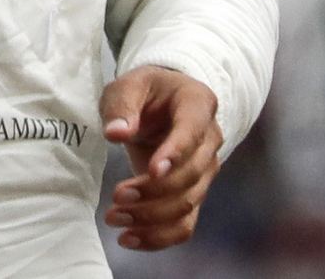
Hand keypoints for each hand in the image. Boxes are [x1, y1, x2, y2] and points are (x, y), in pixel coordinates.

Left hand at [98, 66, 222, 250]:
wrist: (161, 104)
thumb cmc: (144, 91)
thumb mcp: (128, 85)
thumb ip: (122, 106)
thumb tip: (116, 133)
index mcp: (198, 103)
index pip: (192, 133)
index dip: (175, 154)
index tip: (151, 170)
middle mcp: (210, 140)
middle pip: (191, 175)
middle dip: (154, 191)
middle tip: (117, 197)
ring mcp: (205, 170)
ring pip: (188, 203)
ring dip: (152, 217)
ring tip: (114, 218)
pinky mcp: (193, 193)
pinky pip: (185, 224)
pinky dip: (160, 236)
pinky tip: (130, 239)